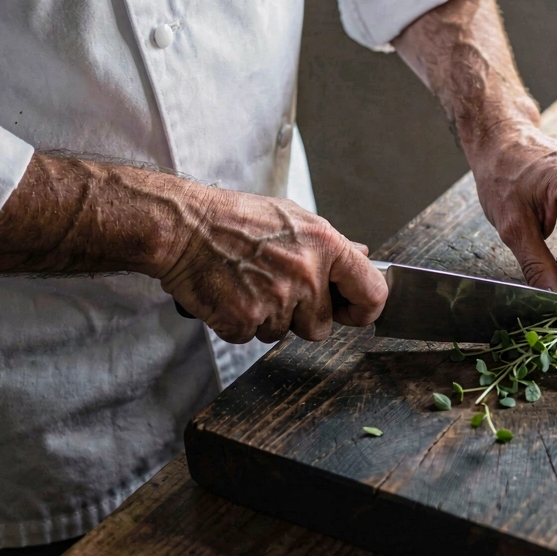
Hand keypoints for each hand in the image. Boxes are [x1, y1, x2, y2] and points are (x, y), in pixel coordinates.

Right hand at [157, 187, 387, 343]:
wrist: (184, 227)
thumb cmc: (236, 219)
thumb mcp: (294, 218)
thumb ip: (333, 244)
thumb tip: (363, 257)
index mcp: (326, 246)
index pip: (372, 292)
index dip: (364, 310)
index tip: (353, 313)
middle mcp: (306, 275)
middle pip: (321, 327)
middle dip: (301, 317)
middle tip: (274, 288)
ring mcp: (276, 300)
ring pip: (283, 333)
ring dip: (266, 318)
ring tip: (248, 284)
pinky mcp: (245, 320)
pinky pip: (251, 337)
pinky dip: (239, 323)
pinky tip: (230, 294)